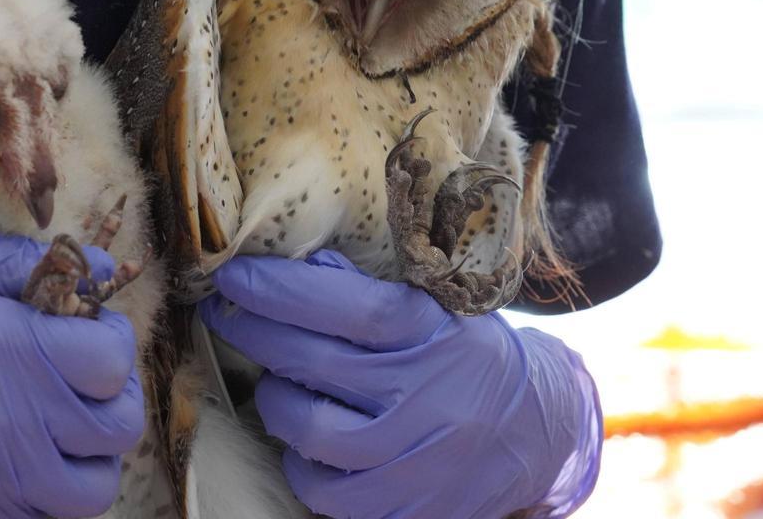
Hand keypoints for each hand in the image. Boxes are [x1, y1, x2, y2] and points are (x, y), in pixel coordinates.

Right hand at [0, 208, 143, 518]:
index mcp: (12, 349)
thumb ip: (8, 256)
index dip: (112, 339)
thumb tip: (86, 263)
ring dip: (88, 457)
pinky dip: (41, 496)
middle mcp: (12, 423)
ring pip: (86, 493)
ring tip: (62, 429)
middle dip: (113, 398)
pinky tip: (17, 461)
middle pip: (116, 430)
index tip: (89, 329)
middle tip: (85, 379)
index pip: (113, 361)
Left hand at [200, 251, 600, 518]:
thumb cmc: (464, 353)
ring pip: (310, 432)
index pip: (345, 306)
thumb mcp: (432, 307)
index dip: (279, 290)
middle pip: (313, 364)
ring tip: (278, 384)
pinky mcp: (408, 507)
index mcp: (431, 332)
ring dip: (276, 402)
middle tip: (226, 315)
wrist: (536, 430)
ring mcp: (417, 457)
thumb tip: (300, 267)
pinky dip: (301, 464)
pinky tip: (307, 442)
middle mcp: (425, 394)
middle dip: (253, 334)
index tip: (231, 276)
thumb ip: (367, 290)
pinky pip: (326, 493)